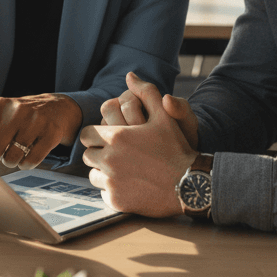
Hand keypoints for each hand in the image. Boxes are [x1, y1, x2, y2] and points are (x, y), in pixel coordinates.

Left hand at [0, 93, 82, 168]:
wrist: (57, 107)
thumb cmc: (19, 113)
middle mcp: (16, 111)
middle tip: (5, 146)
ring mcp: (35, 122)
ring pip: (13, 157)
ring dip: (13, 159)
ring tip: (19, 148)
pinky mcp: (50, 133)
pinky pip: (32, 160)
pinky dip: (27, 163)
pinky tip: (29, 153)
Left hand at [80, 72, 197, 217]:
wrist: (189, 184)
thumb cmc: (176, 148)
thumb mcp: (163, 116)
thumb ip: (145, 92)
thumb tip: (130, 75)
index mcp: (116, 137)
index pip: (86, 134)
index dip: (95, 135)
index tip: (107, 138)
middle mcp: (109, 159)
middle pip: (87, 154)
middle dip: (98, 152)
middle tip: (115, 154)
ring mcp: (111, 182)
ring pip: (93, 174)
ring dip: (102, 171)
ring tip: (120, 169)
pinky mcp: (116, 201)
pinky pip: (103, 194)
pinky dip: (111, 190)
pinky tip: (128, 185)